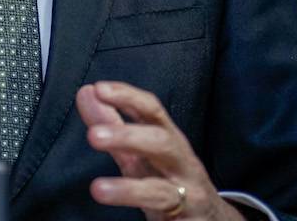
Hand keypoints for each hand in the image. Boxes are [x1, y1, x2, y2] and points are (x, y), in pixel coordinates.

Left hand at [77, 81, 244, 220]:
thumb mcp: (139, 152)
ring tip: (98, 189)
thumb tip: (86, 93)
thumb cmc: (168, 178)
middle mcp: (181, 164)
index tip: (100, 89)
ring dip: (128, 190)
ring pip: (162, 191)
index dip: (127, 97)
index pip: (152, 111)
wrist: (210, 219)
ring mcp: (188, 196)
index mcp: (168, 140)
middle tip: (94, 136)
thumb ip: (113, 125)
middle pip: (161, 143)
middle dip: (129, 137)